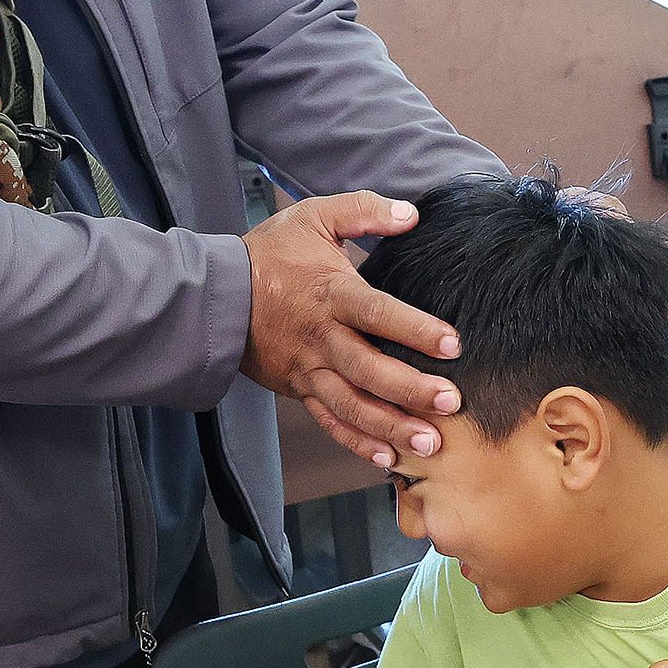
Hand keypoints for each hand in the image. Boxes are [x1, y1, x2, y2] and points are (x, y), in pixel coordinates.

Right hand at [242, 190, 462, 467]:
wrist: (215, 294)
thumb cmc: (270, 253)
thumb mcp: (314, 215)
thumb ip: (364, 211)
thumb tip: (412, 214)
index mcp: (330, 294)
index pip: (377, 313)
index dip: (415, 329)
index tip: (452, 344)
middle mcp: (320, 337)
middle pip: (368, 369)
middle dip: (410, 390)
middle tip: (449, 403)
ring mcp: (308, 368)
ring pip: (352, 406)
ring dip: (391, 427)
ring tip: (430, 443)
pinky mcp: (299, 389)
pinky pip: (329, 422)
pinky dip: (357, 442)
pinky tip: (388, 456)